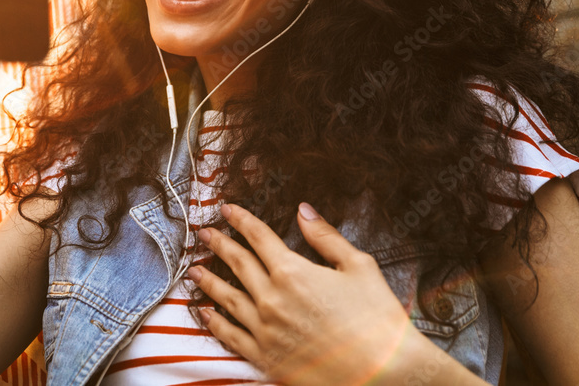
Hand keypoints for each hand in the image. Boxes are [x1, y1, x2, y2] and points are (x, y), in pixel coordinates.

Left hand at [189, 202, 418, 385]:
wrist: (384, 373)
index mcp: (293, 272)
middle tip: (204, 233)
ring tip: (194, 270)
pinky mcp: (266, 358)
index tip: (226, 209)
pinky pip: (231, 336)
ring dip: (208, 281)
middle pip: (237, 263)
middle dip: (218, 244)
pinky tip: (206, 313)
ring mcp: (265, 330)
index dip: (240, 220)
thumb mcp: (358, 266)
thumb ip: (325, 237)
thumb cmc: (377, 319)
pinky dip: (214, 322)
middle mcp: (272, 299)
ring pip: (226, 298)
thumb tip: (303, 210)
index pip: (258, 237)